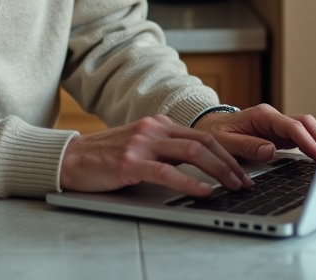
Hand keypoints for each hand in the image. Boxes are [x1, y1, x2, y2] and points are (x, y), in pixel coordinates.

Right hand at [60, 114, 253, 195]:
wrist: (71, 158)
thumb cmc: (106, 156)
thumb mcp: (141, 143)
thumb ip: (166, 147)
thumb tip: (200, 163)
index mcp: (159, 124)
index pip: (204, 135)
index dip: (227, 154)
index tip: (242, 171)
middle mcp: (154, 129)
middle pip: (204, 142)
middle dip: (229, 163)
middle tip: (244, 182)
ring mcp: (142, 144)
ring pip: (191, 153)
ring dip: (218, 171)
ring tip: (232, 186)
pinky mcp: (130, 162)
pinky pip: (166, 172)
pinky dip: (189, 182)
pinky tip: (203, 191)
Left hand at [192, 104, 315, 162]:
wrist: (209, 129)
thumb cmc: (215, 134)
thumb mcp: (224, 141)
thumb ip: (246, 146)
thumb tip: (270, 151)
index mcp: (262, 116)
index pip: (291, 126)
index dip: (307, 139)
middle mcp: (273, 119)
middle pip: (305, 123)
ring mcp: (278, 126)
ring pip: (307, 128)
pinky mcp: (280, 136)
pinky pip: (302, 137)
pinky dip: (314, 144)